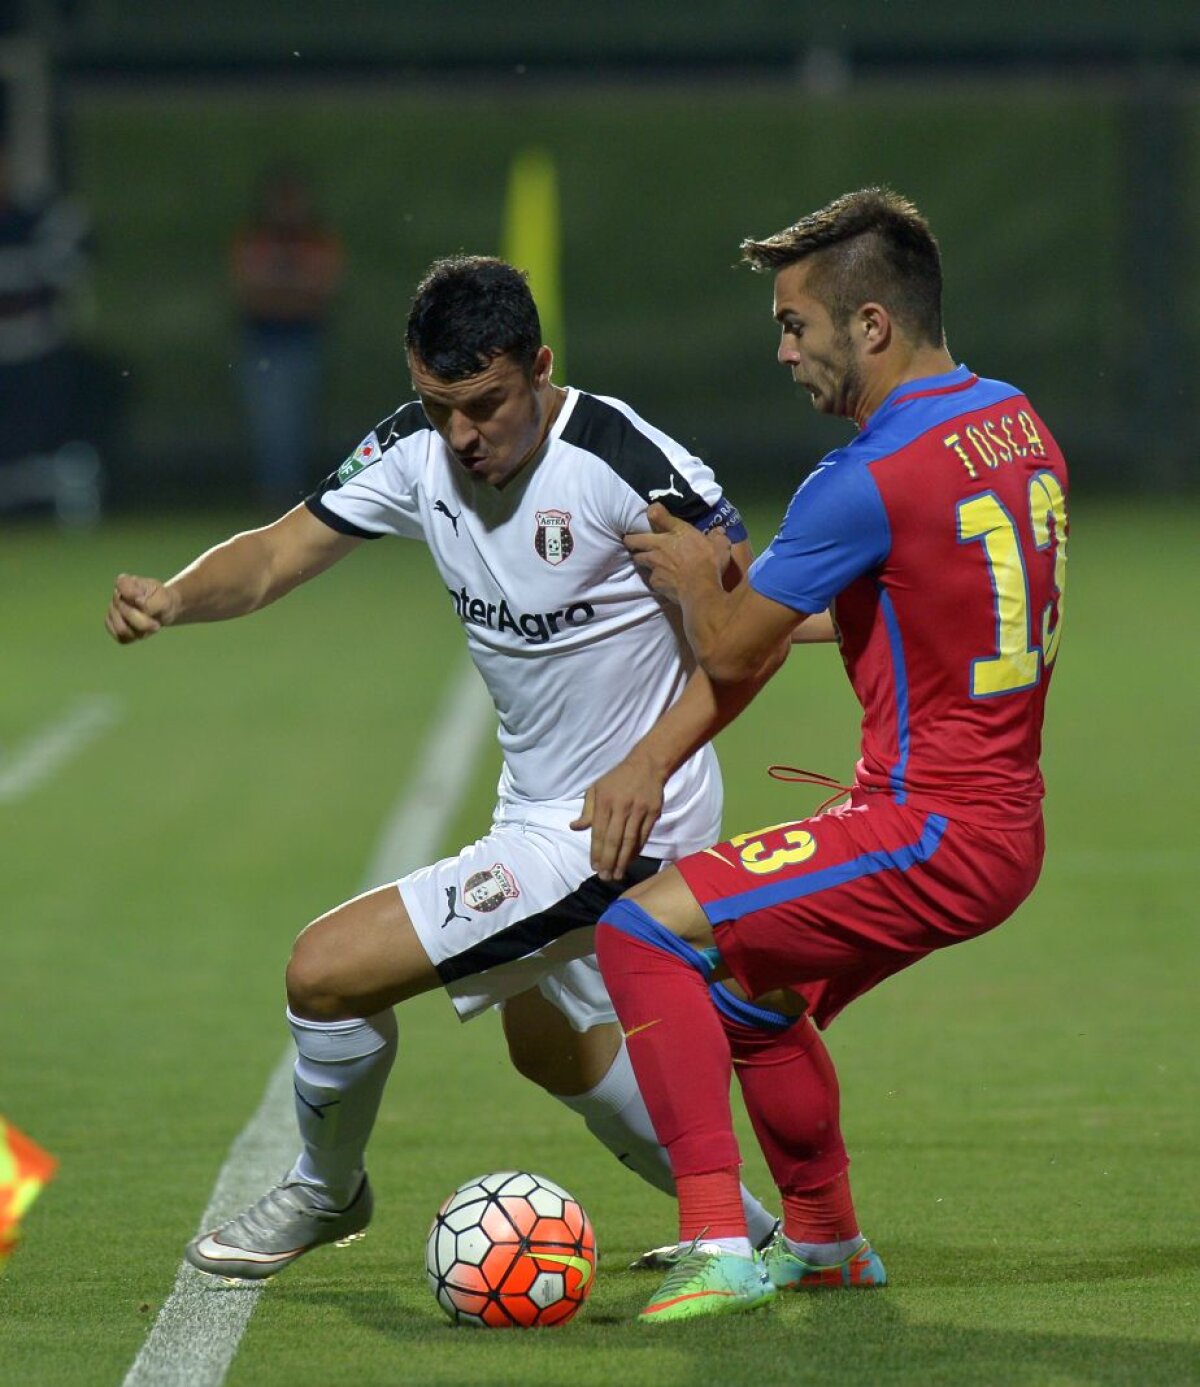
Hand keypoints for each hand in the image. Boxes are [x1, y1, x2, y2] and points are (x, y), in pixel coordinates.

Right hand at [105, 574, 178, 643]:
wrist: (164, 611)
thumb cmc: (163, 601)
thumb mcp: (164, 599)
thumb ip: (152, 601)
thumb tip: (138, 602)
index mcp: (125, 582)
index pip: (121, 586)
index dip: (133, 594)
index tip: (144, 597)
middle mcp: (116, 596)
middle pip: (125, 614)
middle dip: (145, 622)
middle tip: (157, 622)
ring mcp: (112, 612)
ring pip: (122, 629)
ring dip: (140, 632)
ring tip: (149, 626)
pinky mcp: (113, 627)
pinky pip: (121, 638)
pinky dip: (135, 637)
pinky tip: (141, 632)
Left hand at [570, 752, 665, 881]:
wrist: (647, 765)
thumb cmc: (617, 779)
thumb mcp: (597, 789)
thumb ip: (587, 810)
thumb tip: (574, 827)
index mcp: (605, 801)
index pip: (599, 832)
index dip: (596, 851)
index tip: (594, 867)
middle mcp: (621, 806)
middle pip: (614, 839)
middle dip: (609, 861)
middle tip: (605, 877)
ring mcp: (639, 810)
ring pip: (630, 840)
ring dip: (623, 860)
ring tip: (617, 874)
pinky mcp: (653, 812)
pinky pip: (644, 836)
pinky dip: (637, 850)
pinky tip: (630, 861)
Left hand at [624, 503, 730, 603]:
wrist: (700, 589)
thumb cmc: (709, 562)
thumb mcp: (720, 545)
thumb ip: (717, 536)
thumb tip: (719, 531)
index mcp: (676, 532)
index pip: (656, 514)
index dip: (652, 512)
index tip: (651, 513)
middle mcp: (659, 546)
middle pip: (634, 540)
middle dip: (631, 540)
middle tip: (633, 541)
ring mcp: (654, 564)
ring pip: (638, 559)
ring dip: (641, 558)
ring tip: (645, 560)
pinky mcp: (654, 581)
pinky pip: (650, 578)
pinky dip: (655, 578)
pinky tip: (661, 580)